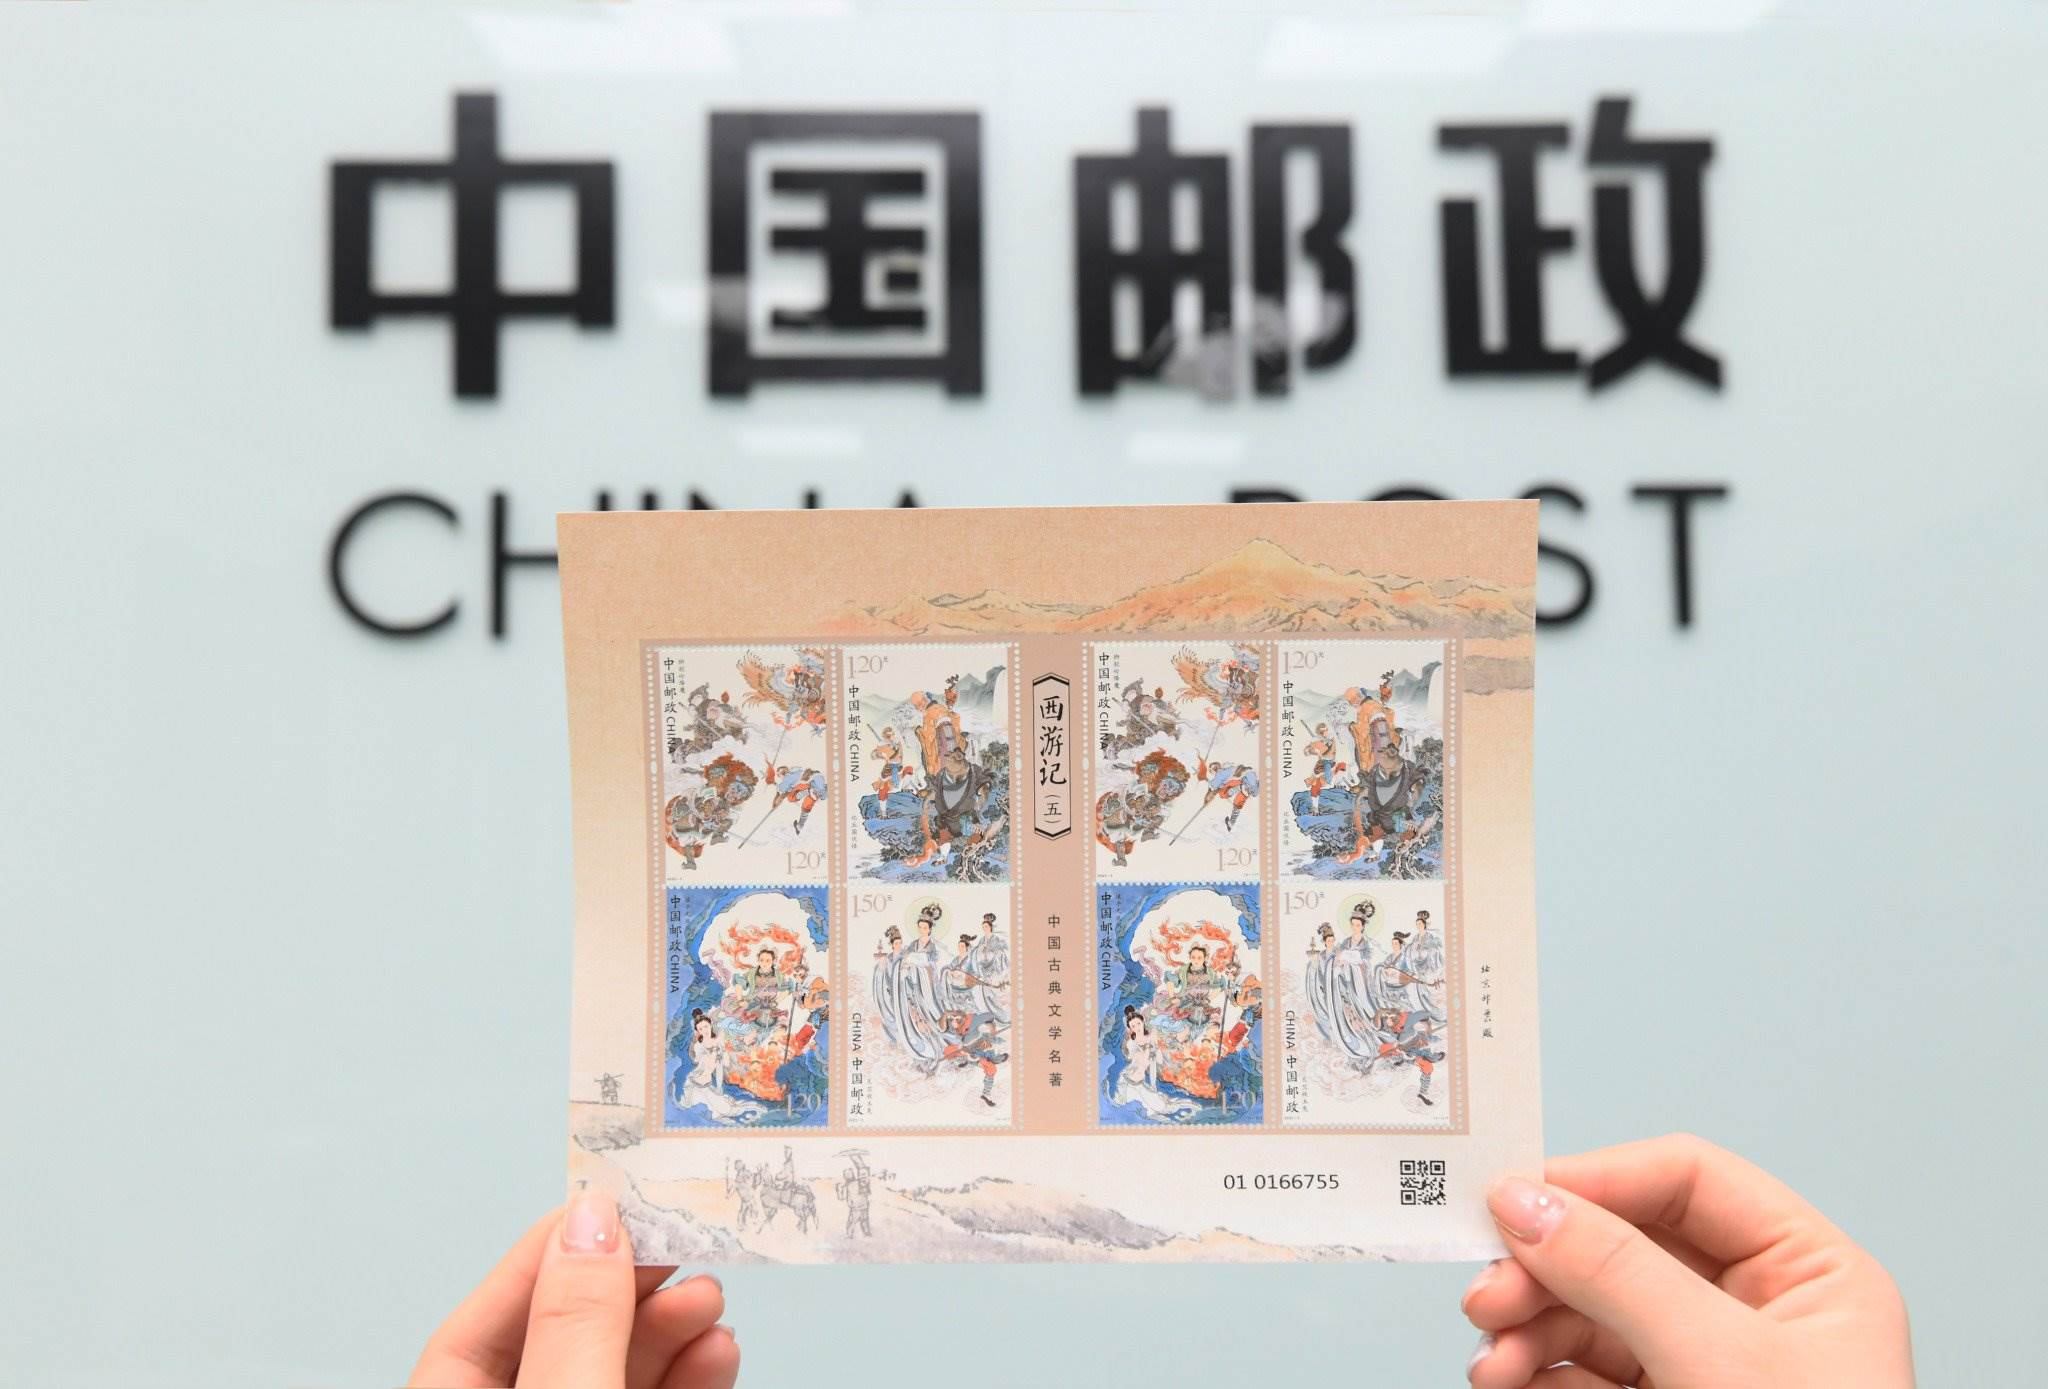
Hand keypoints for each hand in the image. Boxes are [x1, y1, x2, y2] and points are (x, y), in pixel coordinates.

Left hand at [409, 1192, 738, 1388]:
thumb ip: (577, 1322)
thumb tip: (593, 1218)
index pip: (481, 1323)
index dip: (549, 1256)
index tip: (615, 1204)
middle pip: (560, 1341)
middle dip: (629, 1292)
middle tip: (682, 1245)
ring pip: (613, 1371)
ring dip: (670, 1332)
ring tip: (711, 1298)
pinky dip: (687, 1377)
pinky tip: (717, 1351)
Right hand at [1462, 1134, 1911, 1387]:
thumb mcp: (1717, 1363)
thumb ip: (1617, 1272)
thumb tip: (1524, 1199)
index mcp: (1810, 1273)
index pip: (1688, 1179)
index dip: (1597, 1178)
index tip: (1513, 1200)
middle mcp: (1760, 1311)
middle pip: (1623, 1243)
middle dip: (1547, 1269)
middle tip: (1486, 1298)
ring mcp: (1709, 1368)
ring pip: (1593, 1311)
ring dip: (1529, 1328)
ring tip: (1492, 1365)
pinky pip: (1585, 1373)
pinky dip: (1538, 1374)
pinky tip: (1507, 1385)